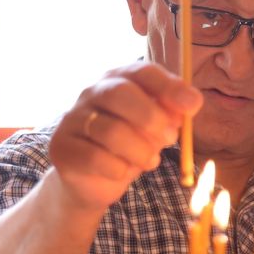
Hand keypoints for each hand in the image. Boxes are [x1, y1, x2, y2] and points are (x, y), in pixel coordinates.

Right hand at [48, 62, 199, 212]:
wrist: (93, 180)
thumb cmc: (130, 147)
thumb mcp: (156, 129)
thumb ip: (172, 114)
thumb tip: (190, 103)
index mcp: (118, 80)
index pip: (142, 72)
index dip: (169, 87)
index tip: (193, 105)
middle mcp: (91, 92)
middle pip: (120, 92)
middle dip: (151, 118)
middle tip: (170, 139)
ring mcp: (72, 118)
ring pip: (110, 130)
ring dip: (140, 151)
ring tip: (150, 161)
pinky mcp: (61, 146)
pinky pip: (96, 158)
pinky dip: (119, 169)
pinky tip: (124, 172)